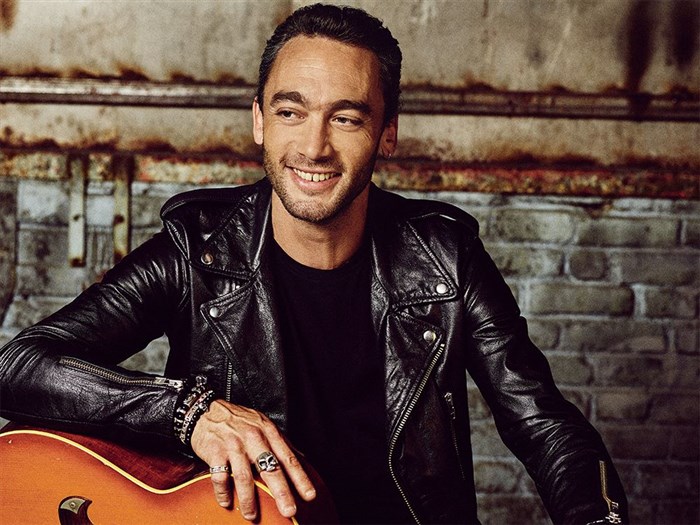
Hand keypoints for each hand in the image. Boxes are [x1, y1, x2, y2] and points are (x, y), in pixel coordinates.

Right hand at [190, 399, 316, 520]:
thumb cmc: (239, 421)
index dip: (300, 478)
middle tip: (289, 511)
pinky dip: (223, 492)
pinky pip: (220, 477)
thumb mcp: (264, 425)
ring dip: (248, 500)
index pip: (288, 458)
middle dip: (281, 492)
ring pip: (244, 477)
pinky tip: (226, 503)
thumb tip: (303, 459)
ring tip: (252, 516)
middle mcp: (254, 438)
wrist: (207, 411)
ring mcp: (234, 445)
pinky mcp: (215, 452)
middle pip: (270, 468)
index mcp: (268, 433)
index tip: (309, 496)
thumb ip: (282, 442)